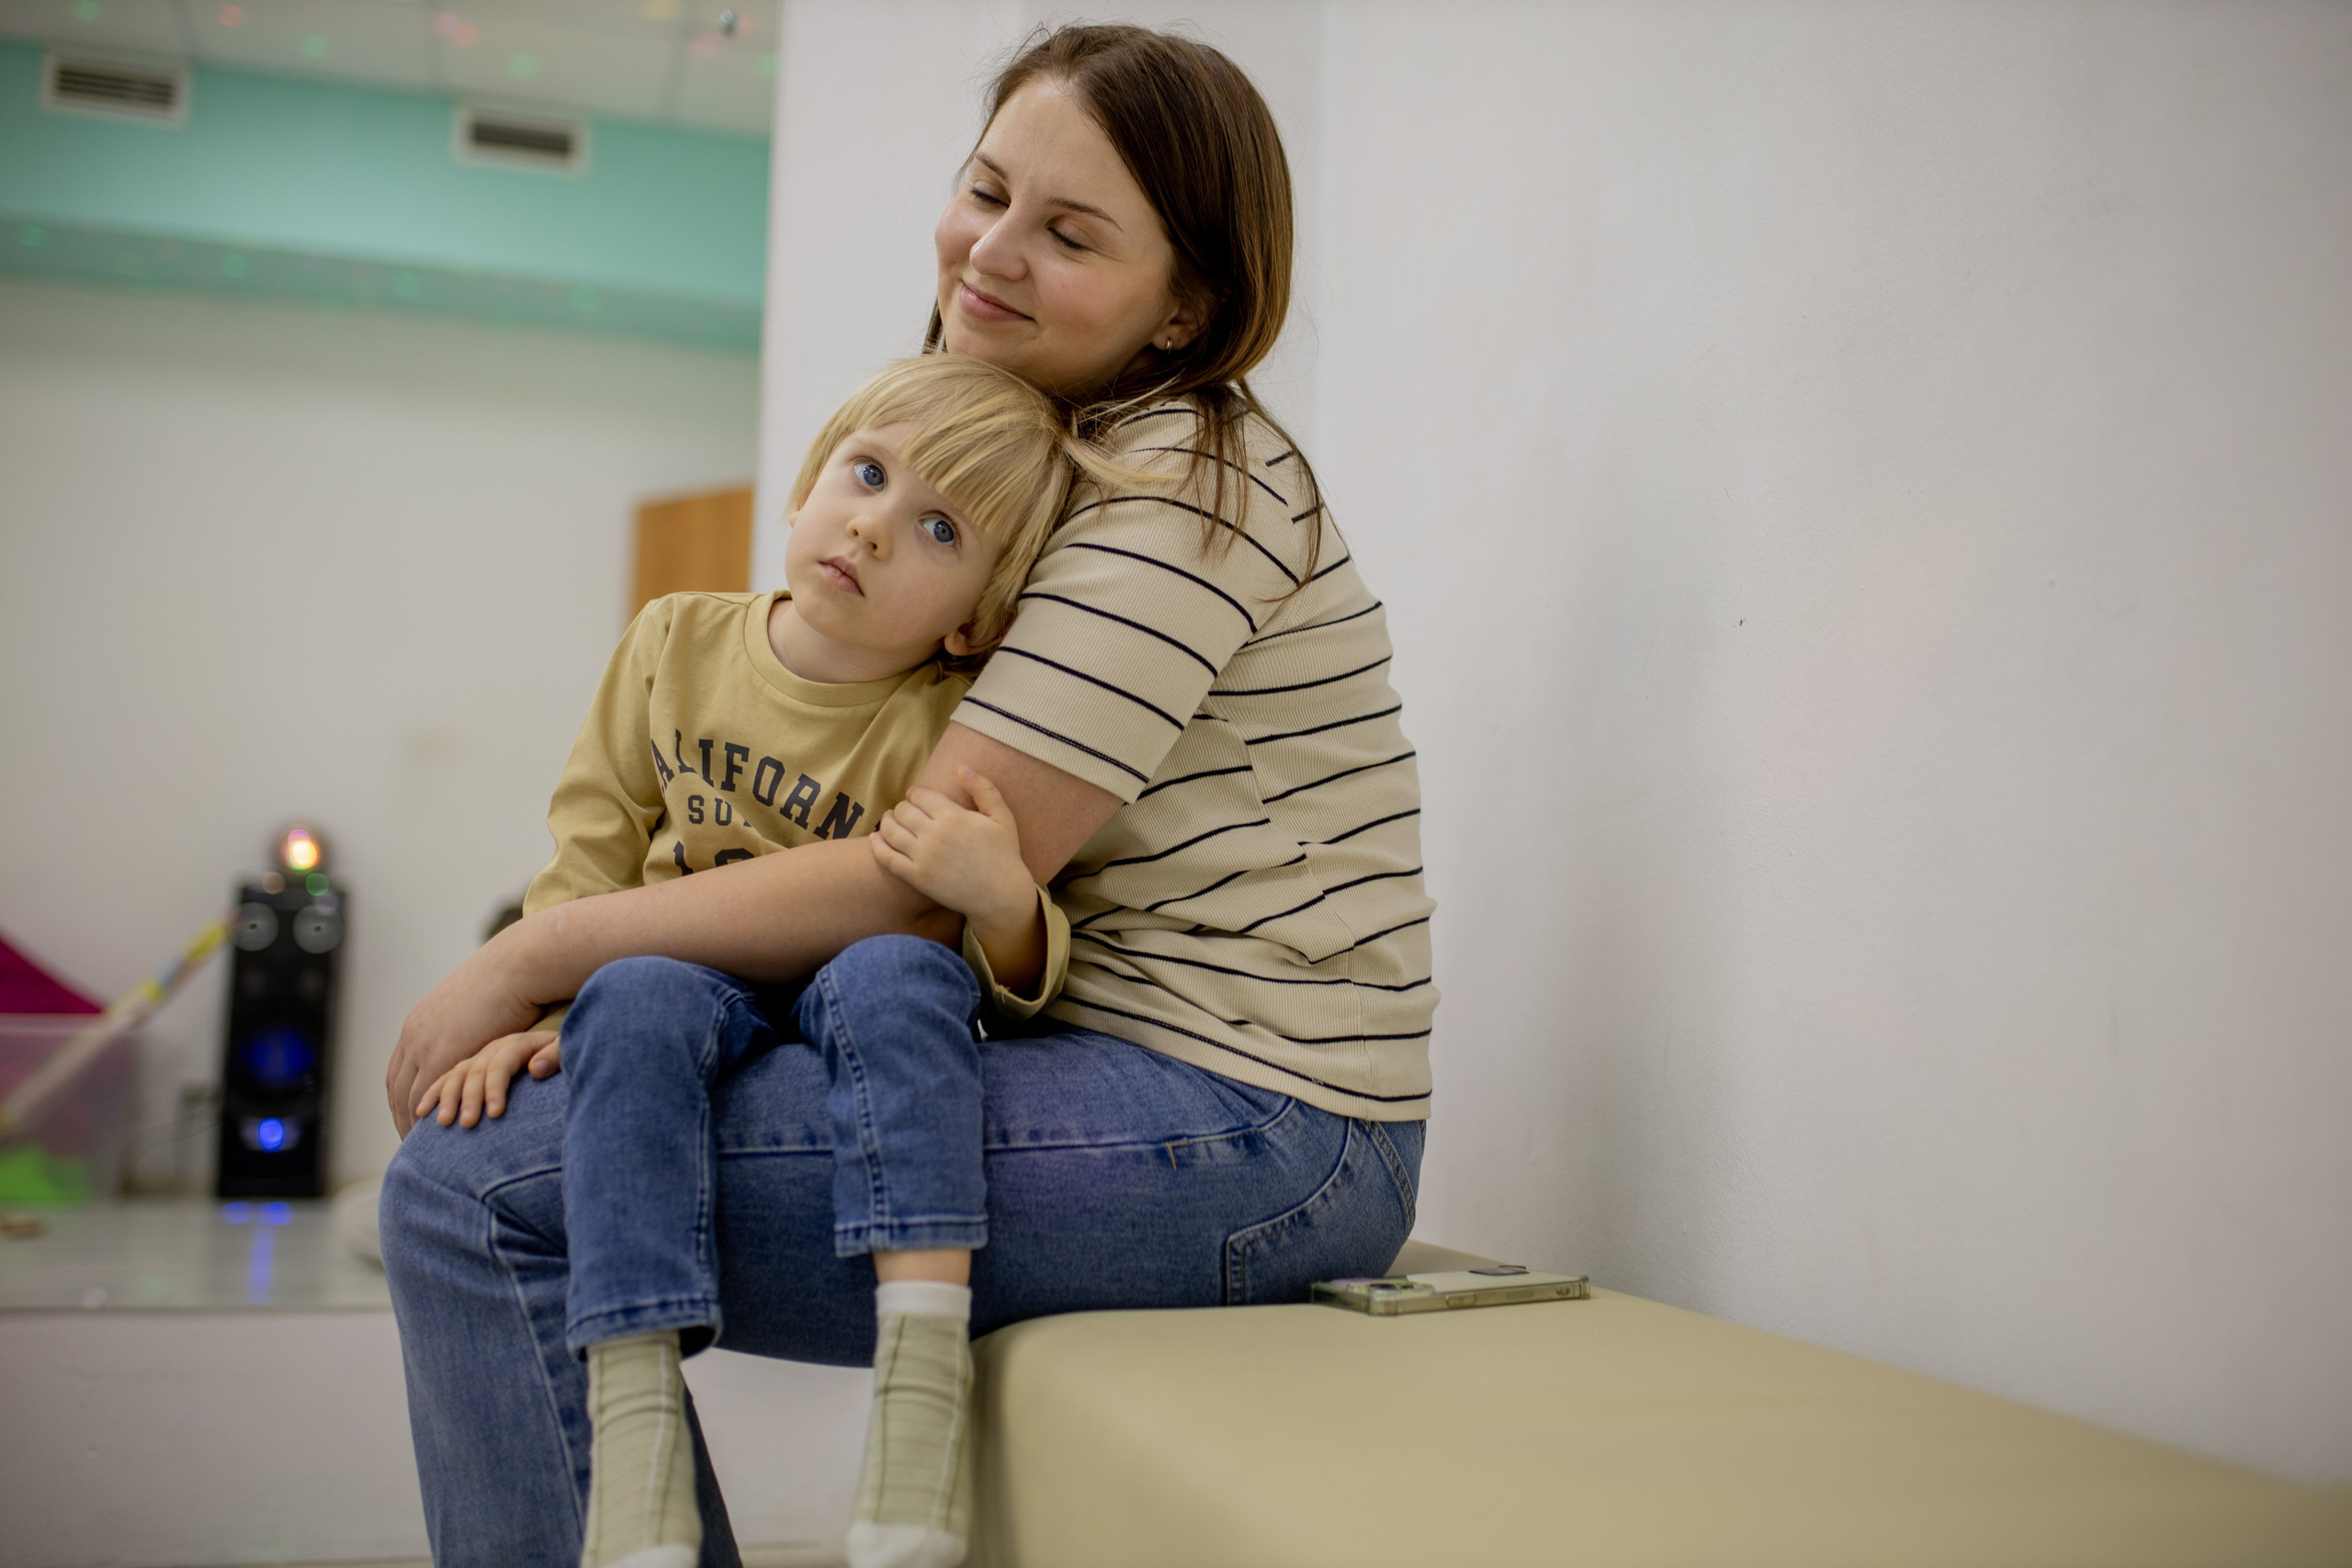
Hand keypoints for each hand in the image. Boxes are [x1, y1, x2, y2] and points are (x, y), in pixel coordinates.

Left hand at [385, 926, 548, 1137]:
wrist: (518, 967)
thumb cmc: (514, 983)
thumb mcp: (482, 1013)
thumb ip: (473, 1033)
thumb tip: (484, 1044)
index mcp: (420, 1024)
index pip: (402, 1072)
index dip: (406, 1100)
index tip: (415, 1121)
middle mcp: (414, 1035)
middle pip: (398, 1088)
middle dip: (403, 1117)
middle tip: (414, 1145)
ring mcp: (423, 1044)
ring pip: (406, 1097)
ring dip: (411, 1126)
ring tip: (426, 1152)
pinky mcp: (440, 1054)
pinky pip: (423, 1098)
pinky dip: (425, 1122)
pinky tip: (440, 1138)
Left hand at [870, 767, 1035, 936]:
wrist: (1001, 895)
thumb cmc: (1004, 854)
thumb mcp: (1003, 816)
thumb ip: (984, 789)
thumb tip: (962, 767)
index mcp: (953, 816)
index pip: (920, 795)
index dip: (915, 794)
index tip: (915, 796)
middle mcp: (934, 834)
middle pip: (903, 811)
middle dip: (902, 808)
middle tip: (904, 810)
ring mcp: (923, 857)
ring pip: (891, 831)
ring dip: (886, 822)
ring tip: (889, 820)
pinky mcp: (917, 877)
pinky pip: (887, 858)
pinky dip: (877, 845)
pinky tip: (875, 839)